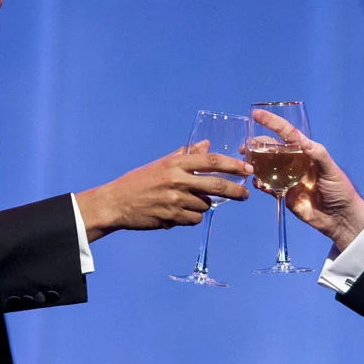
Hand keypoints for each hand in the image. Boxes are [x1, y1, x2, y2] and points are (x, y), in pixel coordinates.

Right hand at [77, 146, 252, 241]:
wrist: (117, 202)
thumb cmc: (139, 181)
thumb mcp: (162, 164)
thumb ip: (186, 155)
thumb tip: (206, 145)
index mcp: (175, 164)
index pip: (211, 161)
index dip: (232, 165)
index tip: (246, 169)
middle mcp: (177, 180)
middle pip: (216, 186)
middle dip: (235, 191)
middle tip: (245, 195)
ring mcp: (175, 200)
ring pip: (205, 205)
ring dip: (202, 205)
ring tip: (186, 202)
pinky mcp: (172, 217)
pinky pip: (194, 219)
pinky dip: (191, 217)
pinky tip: (178, 212)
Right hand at [251, 109, 363, 249]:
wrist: (339, 218)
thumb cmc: (340, 190)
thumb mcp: (332, 170)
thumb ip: (319, 155)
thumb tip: (305, 143)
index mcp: (306, 152)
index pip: (287, 134)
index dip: (272, 123)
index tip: (256, 114)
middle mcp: (294, 162)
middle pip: (271, 149)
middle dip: (256, 146)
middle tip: (244, 148)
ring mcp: (287, 178)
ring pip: (266, 167)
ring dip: (255, 165)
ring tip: (248, 166)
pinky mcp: (284, 193)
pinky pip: (268, 186)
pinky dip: (260, 184)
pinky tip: (259, 184)